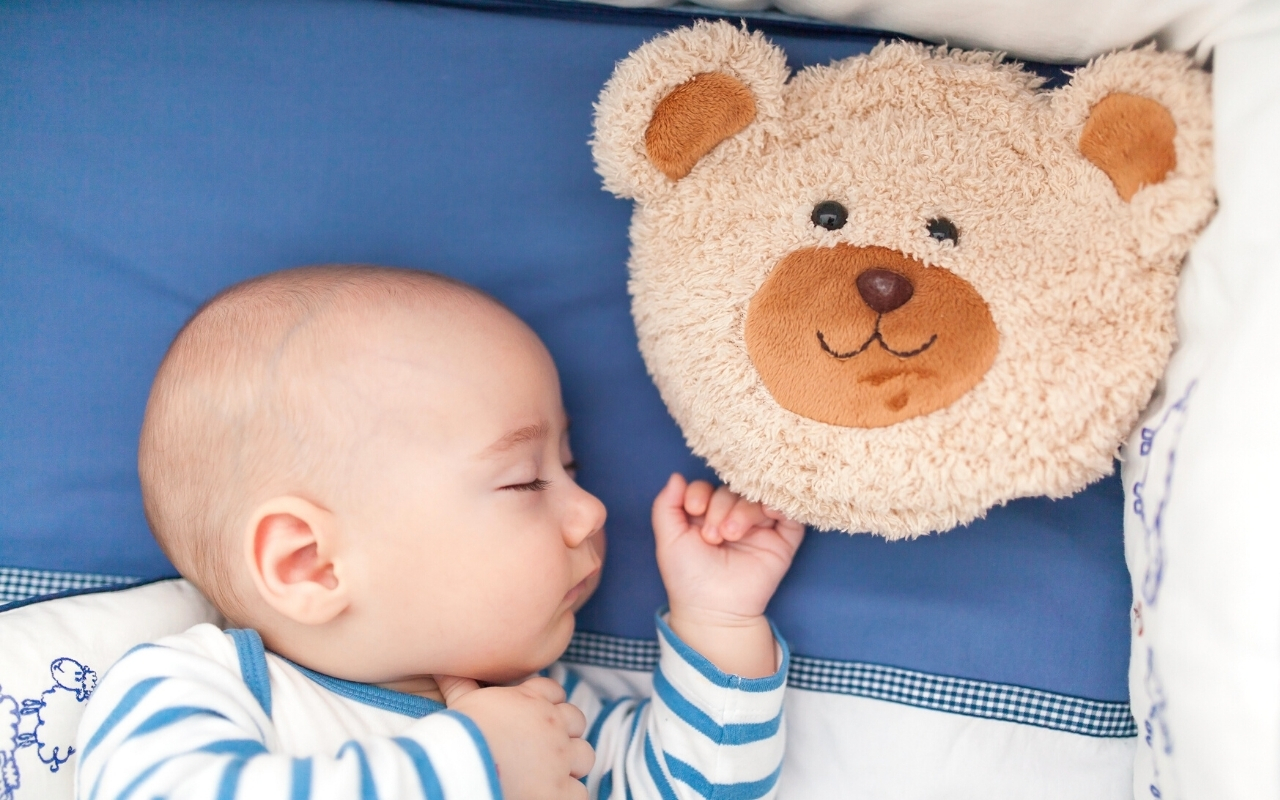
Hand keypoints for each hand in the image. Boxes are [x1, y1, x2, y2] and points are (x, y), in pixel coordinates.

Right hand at [436, 675, 593, 799]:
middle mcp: (552, 725)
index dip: (549, 703)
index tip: (536, 717)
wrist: (463, 768)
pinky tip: (550, 795)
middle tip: (545, 747)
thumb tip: (442, 666)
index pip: (555, 691)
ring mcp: (560, 757)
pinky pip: (580, 792)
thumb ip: (460, 683)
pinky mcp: (560, 790)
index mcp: (531, 700)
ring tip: (551, 773)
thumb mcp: (461, 703)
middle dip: (566, 732)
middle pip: (576, 721)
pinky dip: (568, 795)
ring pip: (585, 756)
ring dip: (572, 764)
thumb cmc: (460, 734)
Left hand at [652, 474, 804, 677]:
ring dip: (744, 511)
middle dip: (720, 507)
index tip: (694, 509)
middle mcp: (733, 517)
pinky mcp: (782, 540)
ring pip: (758, 498)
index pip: (708, 487)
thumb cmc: (688, 578)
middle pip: (733, 490)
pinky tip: (768, 512)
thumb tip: (677, 477)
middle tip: (712, 536)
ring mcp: (759, 528)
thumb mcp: (668, 539)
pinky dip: (781, 506)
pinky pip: (791, 514)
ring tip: (731, 535)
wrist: (713, 610)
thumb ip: (666, 506)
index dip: (701, 492)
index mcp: (706, 515)